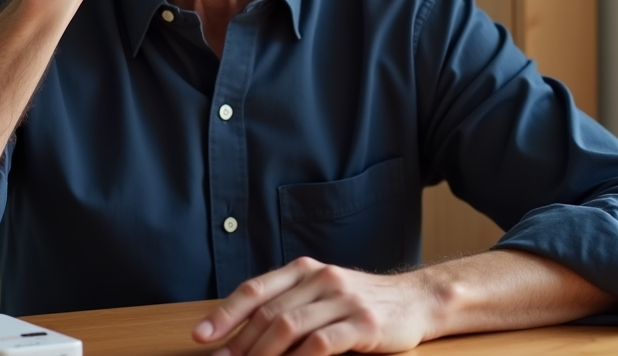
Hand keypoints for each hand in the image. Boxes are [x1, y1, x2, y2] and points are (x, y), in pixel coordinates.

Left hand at [191, 257, 440, 355]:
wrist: (416, 301)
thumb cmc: (360, 303)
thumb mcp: (322, 293)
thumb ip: (288, 305)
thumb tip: (241, 336)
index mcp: (305, 270)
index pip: (255, 290)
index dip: (225, 314)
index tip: (201, 337)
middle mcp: (321, 278)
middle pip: (268, 312)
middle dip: (240, 342)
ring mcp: (343, 299)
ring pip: (290, 325)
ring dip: (264, 353)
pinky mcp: (364, 323)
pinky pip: (322, 342)